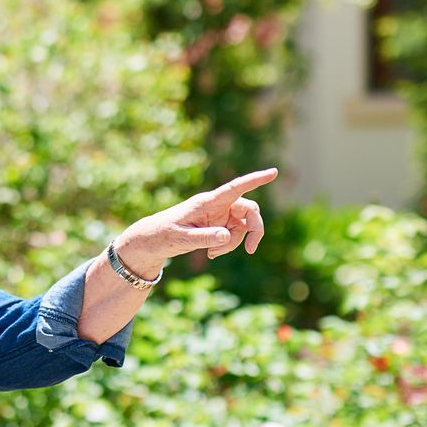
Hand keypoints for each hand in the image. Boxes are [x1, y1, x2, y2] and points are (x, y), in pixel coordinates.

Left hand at [113, 168, 279, 277]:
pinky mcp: (219, 224)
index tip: (273, 172)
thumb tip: (226, 236)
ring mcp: (219, 214)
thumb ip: (204, 237)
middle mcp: (217, 205)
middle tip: (251, 249)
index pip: (235, 188)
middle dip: (254, 229)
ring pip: (242, 226)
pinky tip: (211, 254)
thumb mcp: (181, 239)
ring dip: (234, 243)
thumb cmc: (164, 235)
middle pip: (249, 210)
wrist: (153, 240)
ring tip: (212, 254)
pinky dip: (228, 246)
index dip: (255, 180)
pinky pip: (234, 234)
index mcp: (207, 201)